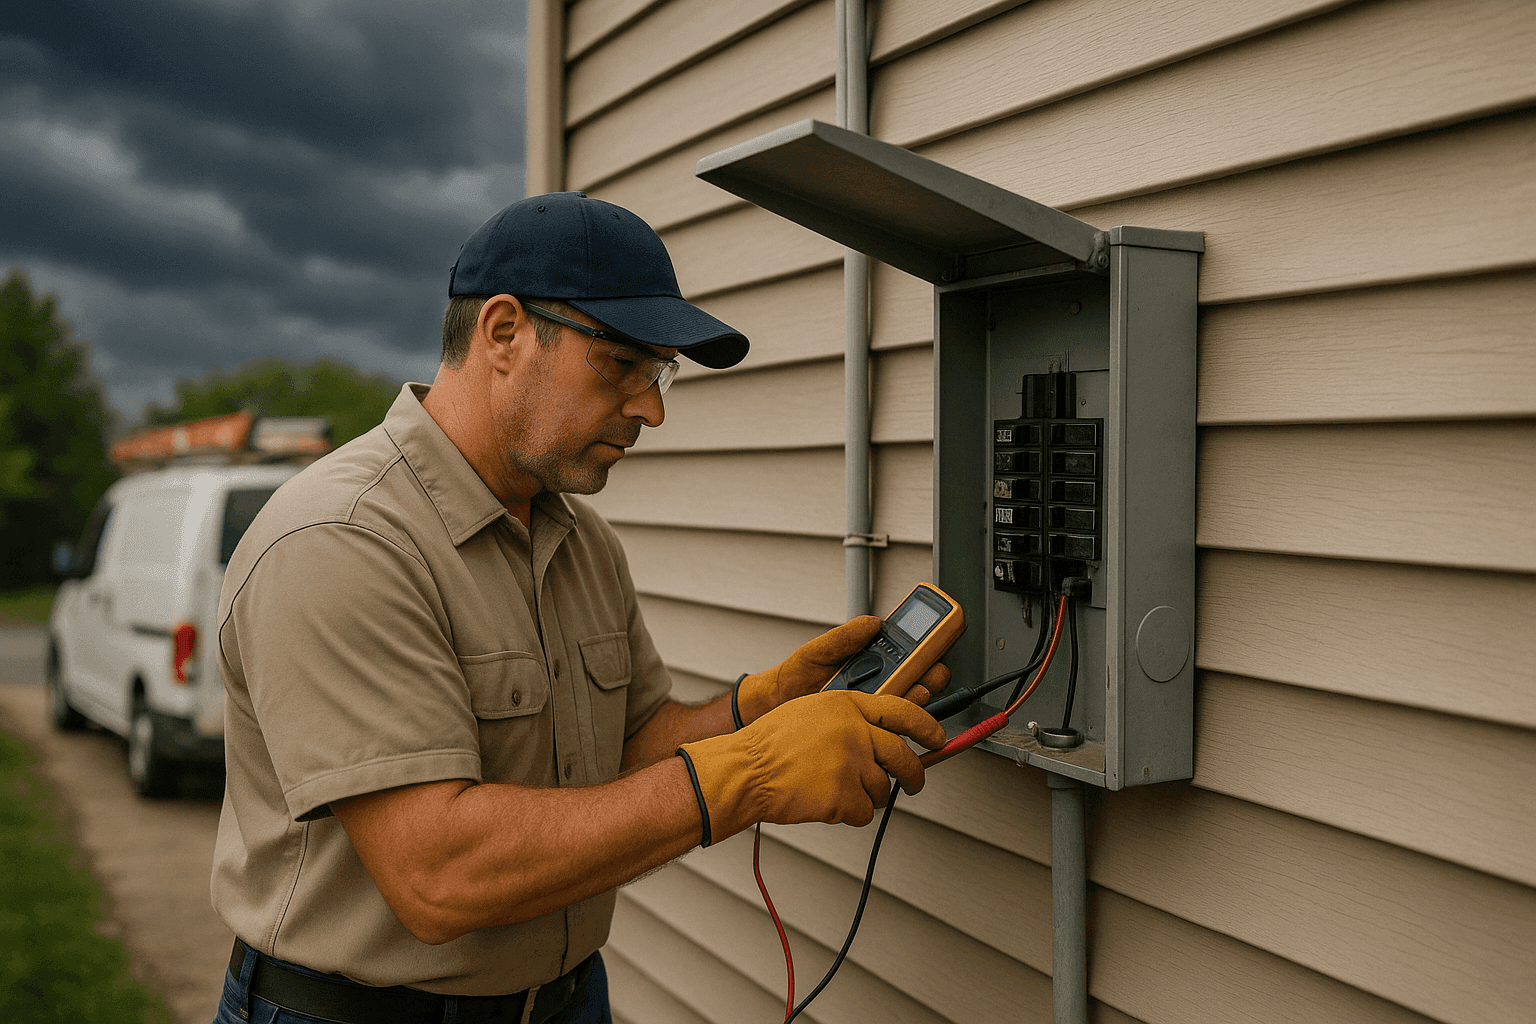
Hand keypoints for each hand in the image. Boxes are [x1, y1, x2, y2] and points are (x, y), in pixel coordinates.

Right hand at [678, 690, 946, 845]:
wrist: (745, 770)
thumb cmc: (770, 743)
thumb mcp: (811, 710)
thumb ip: (849, 717)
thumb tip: (883, 734)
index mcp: (847, 705)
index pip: (903, 712)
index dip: (927, 727)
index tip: (938, 738)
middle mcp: (854, 731)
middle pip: (904, 757)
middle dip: (914, 775)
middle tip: (913, 782)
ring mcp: (850, 765)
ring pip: (883, 789)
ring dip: (868, 796)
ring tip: (838, 790)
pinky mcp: (843, 796)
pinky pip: (864, 812)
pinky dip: (850, 814)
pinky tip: (827, 802)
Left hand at [734, 616, 950, 724]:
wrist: (771, 708)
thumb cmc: (794, 678)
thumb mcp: (817, 652)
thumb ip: (843, 637)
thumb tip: (871, 622)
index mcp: (871, 662)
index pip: (910, 654)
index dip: (929, 647)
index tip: (937, 640)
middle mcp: (879, 685)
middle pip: (920, 681)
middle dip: (930, 676)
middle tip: (927, 673)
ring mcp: (874, 709)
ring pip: (909, 707)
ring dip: (916, 700)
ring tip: (913, 693)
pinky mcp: (866, 730)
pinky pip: (888, 729)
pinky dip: (896, 725)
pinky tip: (893, 717)